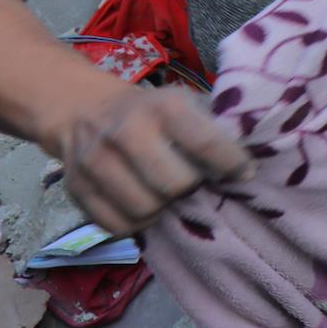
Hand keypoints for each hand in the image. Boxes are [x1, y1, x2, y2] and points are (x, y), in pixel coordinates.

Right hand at [48, 82, 252, 234]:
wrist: (83, 110)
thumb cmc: (149, 111)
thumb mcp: (181, 102)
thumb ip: (212, 126)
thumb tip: (250, 160)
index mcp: (162, 108)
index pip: (206, 142)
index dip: (232, 164)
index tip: (244, 174)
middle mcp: (126, 132)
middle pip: (175, 184)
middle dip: (192, 190)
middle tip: (194, 186)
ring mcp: (96, 161)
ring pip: (144, 209)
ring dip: (163, 210)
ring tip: (167, 197)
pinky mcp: (76, 188)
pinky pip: (116, 225)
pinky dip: (136, 224)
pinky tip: (144, 208)